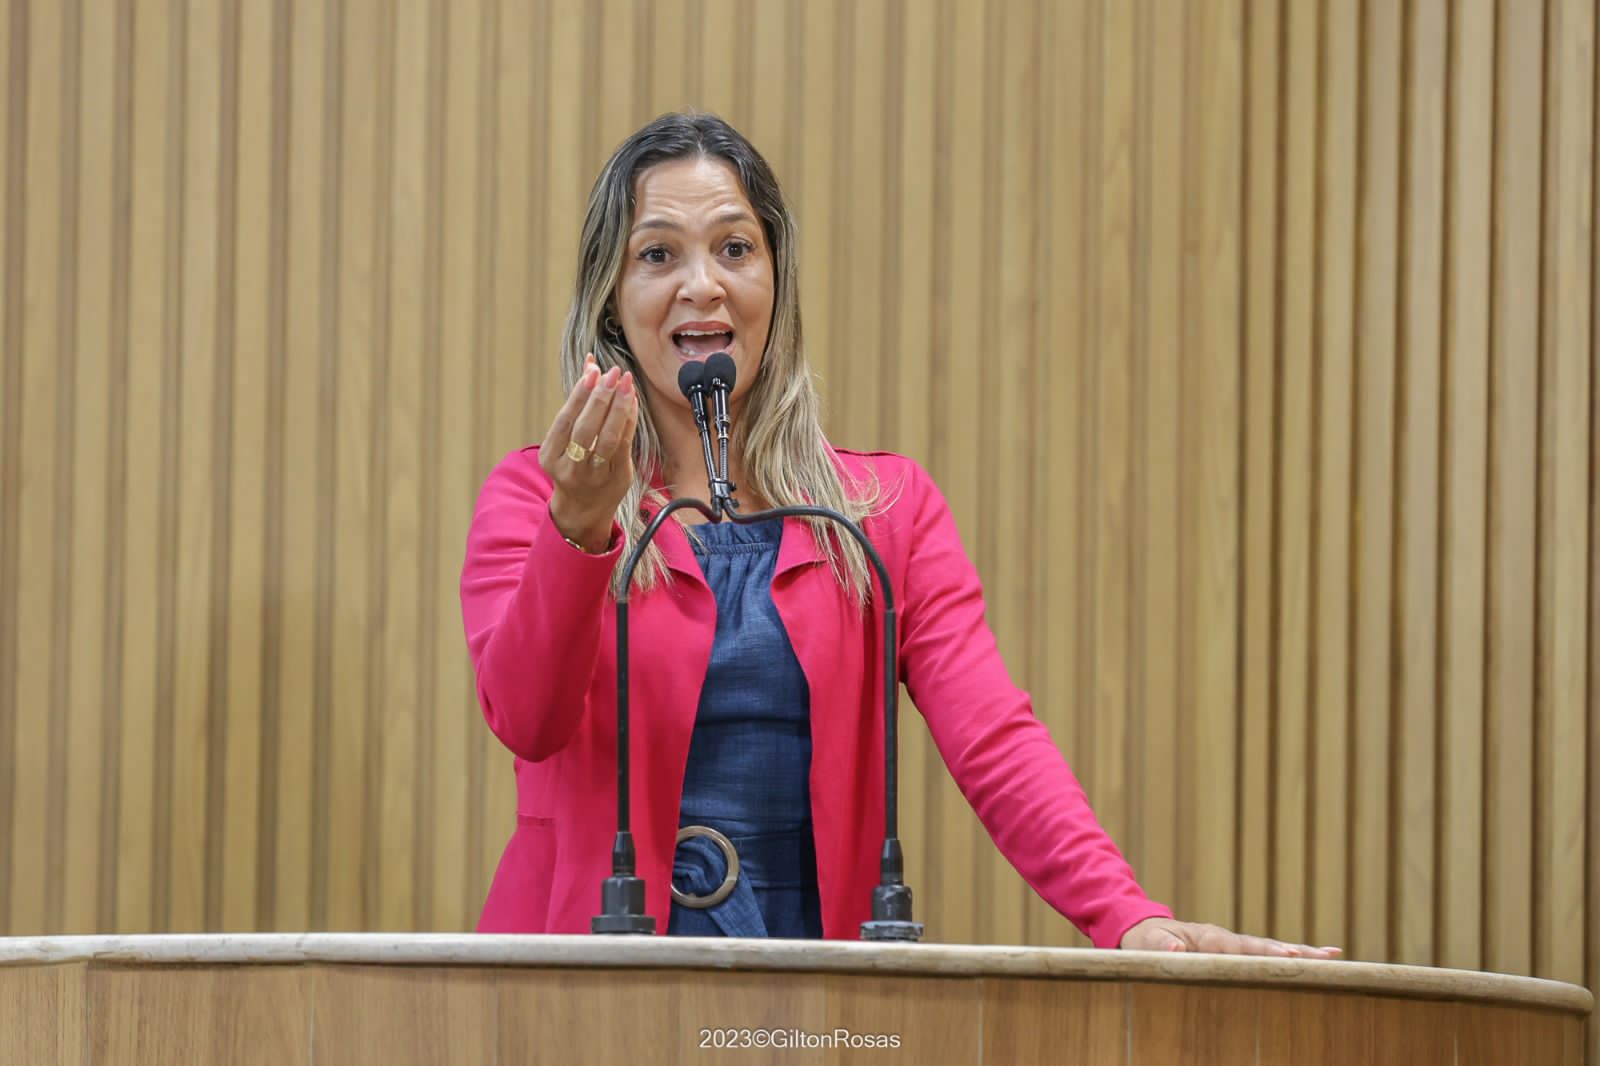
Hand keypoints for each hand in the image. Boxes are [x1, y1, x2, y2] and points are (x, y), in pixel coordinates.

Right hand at [539, 353, 638, 551]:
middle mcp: (570, 468)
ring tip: (626, 384)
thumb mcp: (565, 438)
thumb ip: (578, 401)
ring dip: (619, 408)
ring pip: (607, 439)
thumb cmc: (572, 463)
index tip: (593, 371)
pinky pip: (625, 446)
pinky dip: (629, 421)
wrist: (582, 509)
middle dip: (600, 399)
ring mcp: (594, 476)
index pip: (565, 421)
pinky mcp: (616, 479)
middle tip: (613, 373)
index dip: (579, 395)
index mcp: (550, 455)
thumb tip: (590, 362)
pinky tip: (632, 402)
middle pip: (585, 430)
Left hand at [1120, 916, 1341, 958]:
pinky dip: (1289, 957)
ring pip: (1269, 948)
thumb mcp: (1146, 945)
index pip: (1242, 948)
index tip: (1289, 957)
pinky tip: (1314, 962)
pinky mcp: (1233, 951)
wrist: (1143, 930)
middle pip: (1264, 945)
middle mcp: (1225, 938)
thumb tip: (1177, 949)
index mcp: (1208, 938)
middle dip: (1295, 951)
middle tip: (1327, 956)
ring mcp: (1231, 943)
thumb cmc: (1144, 941)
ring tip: (1331, 955)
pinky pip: (1264, 954)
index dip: (1264, 954)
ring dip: (1299, 953)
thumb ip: (1161, 947)